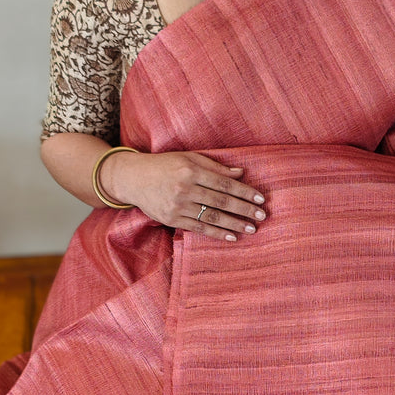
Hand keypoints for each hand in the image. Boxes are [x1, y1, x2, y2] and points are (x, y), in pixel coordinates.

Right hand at [101, 150, 266, 240]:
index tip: (260, 199)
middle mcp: (184, 188)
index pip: (223, 183)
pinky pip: (199, 228)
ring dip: (234, 224)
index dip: (244, 192)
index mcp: (190, 169)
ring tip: (252, 228)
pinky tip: (232, 237)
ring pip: (211, 217)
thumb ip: (214, 166)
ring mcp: (177, 205)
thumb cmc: (164, 165)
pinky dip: (217, 233)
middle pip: (220, 201)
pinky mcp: (171, 219)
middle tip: (262, 216)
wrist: (133, 178)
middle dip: (244, 210)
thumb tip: (241, 173)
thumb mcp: (188, 158)